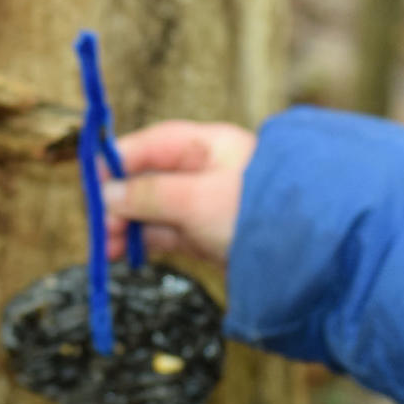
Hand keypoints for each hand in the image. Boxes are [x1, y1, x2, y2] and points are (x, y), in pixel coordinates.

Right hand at [102, 120, 256, 263]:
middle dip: (120, 201)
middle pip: (150, 179)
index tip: (92, 182)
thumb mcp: (198, 200)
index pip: (154, 144)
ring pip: (154, 210)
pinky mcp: (207, 236)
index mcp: (210, 147)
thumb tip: (108, 194)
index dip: (119, 160)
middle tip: (99, 227)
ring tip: (107, 248)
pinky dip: (145, 242)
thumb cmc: (260, 215)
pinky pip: (167, 233)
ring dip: (127, 225)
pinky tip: (125, 253)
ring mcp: (206, 205)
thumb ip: (150, 195)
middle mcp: (207, 172)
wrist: (310, 259)